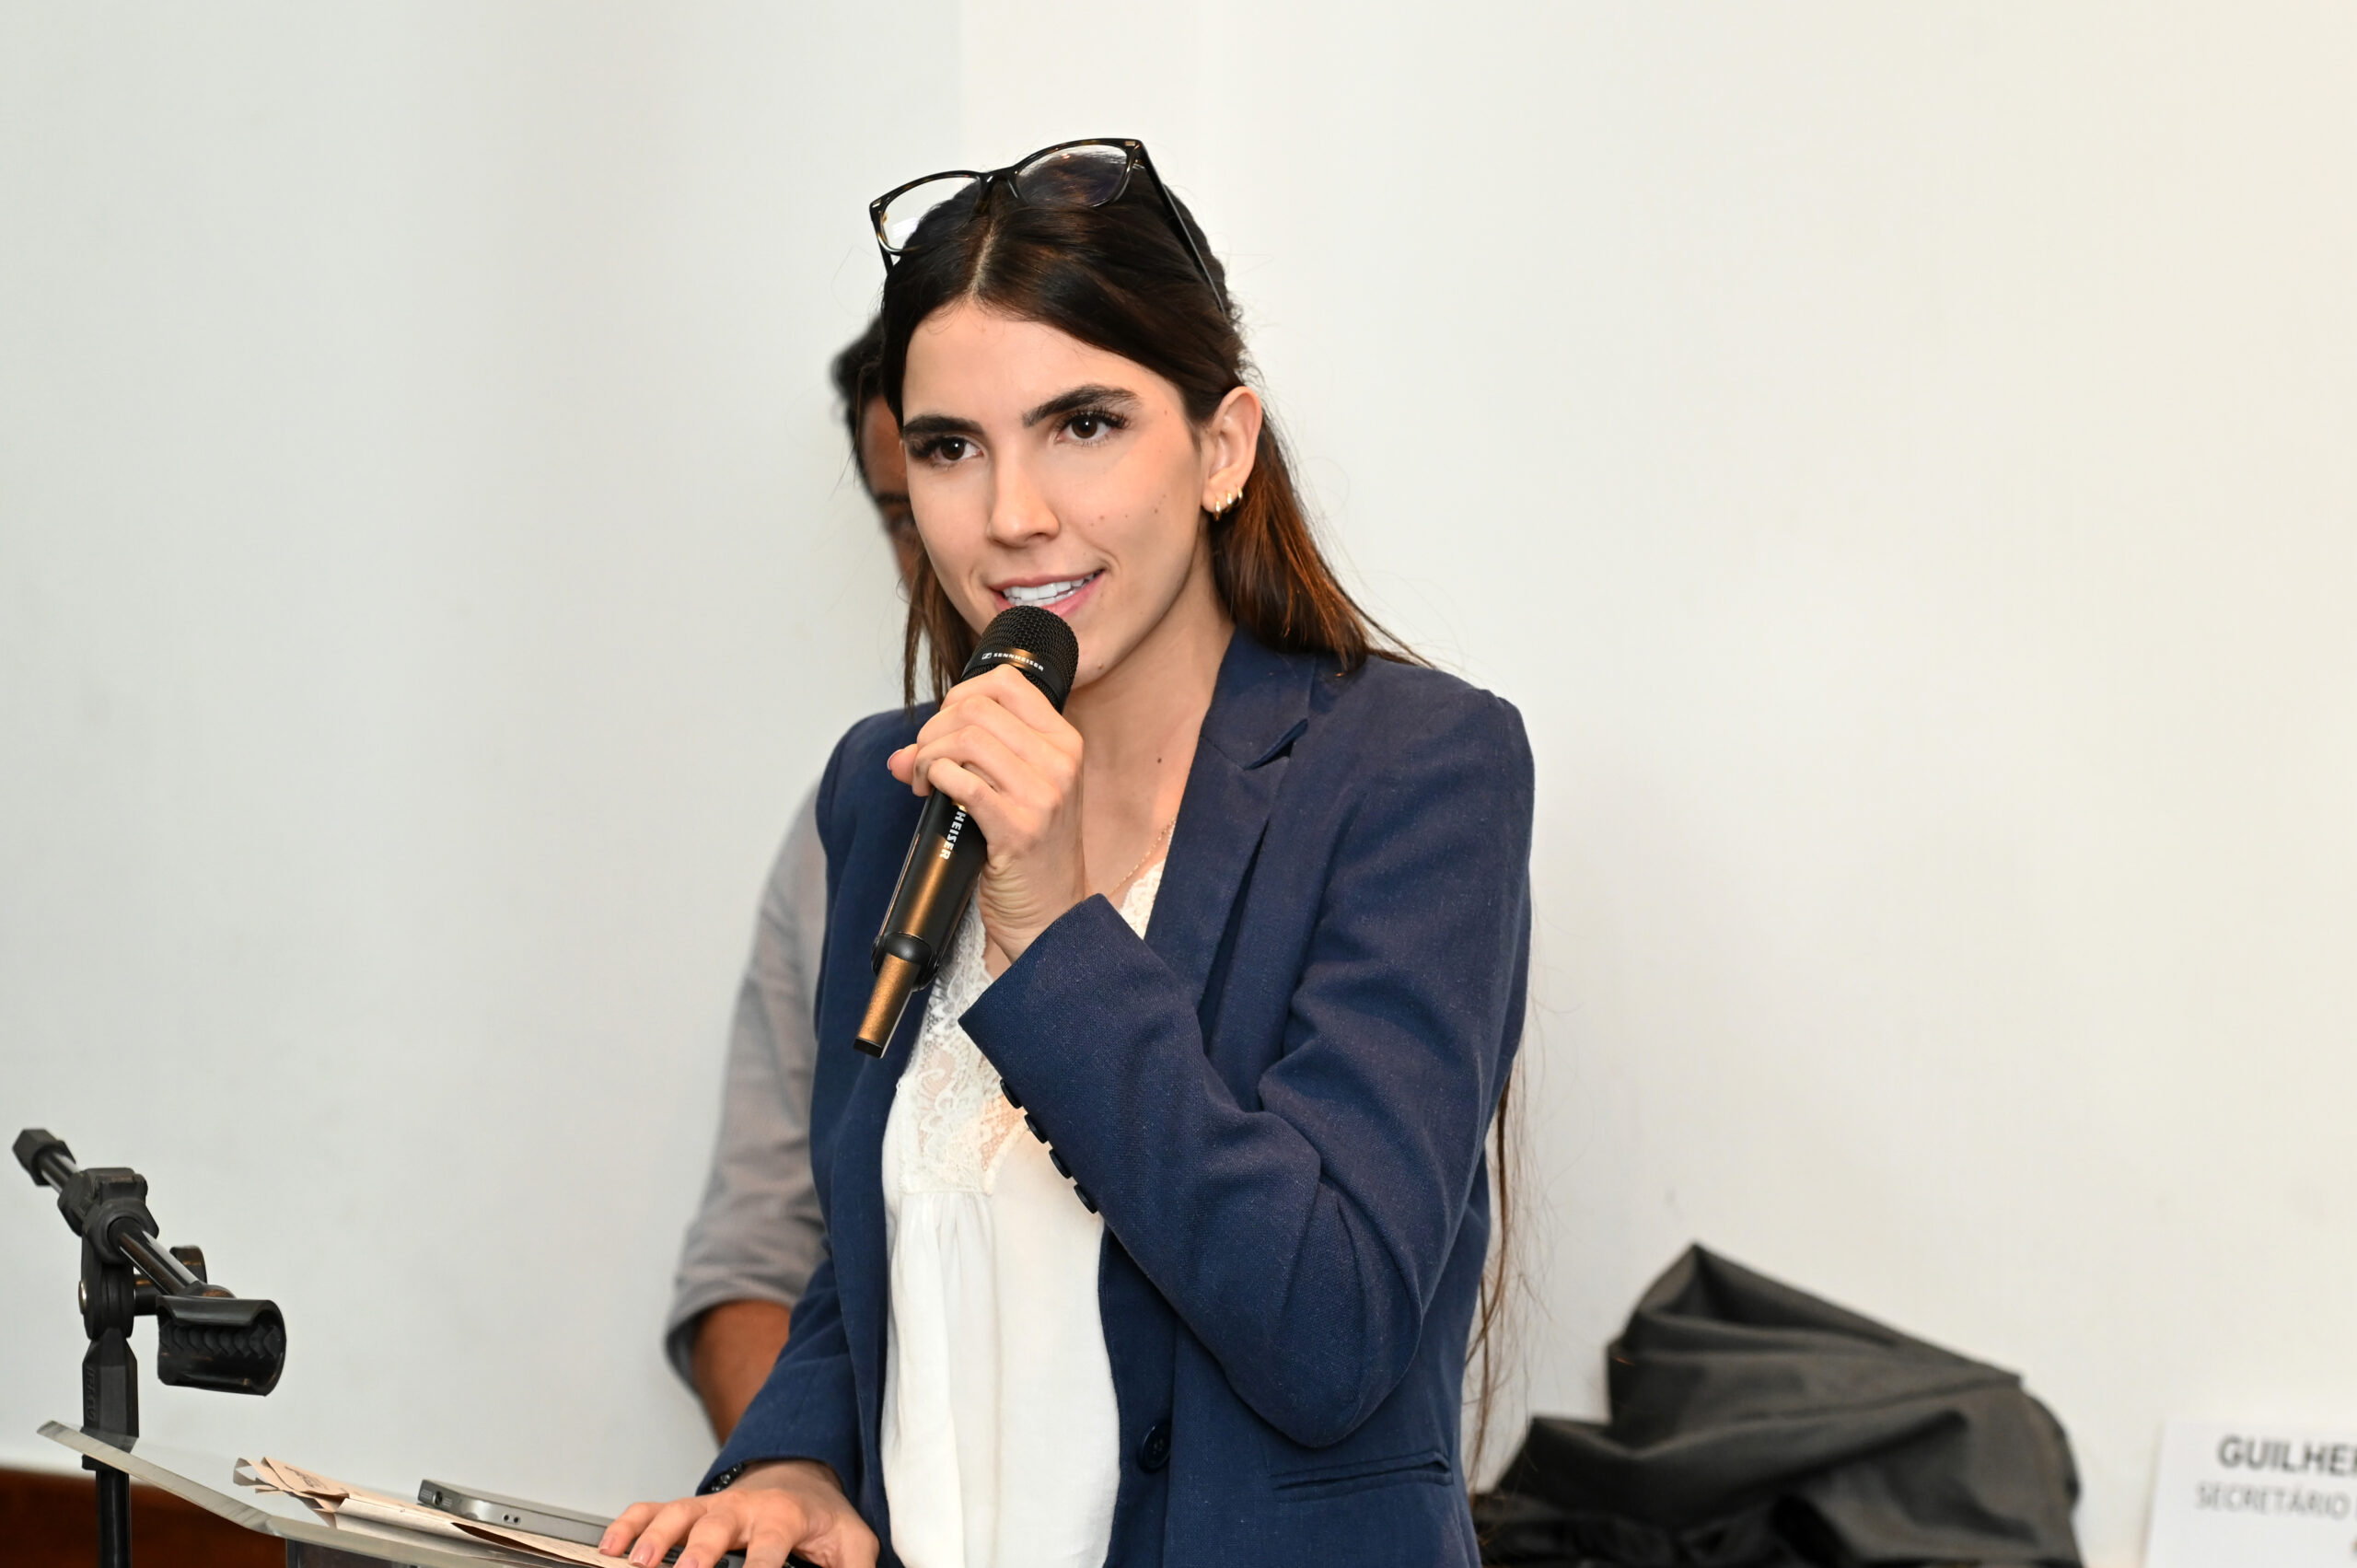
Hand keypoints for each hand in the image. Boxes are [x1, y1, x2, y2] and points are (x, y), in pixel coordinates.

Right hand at [599, 1460, 874, 1567]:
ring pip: (678, 1515)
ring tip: (637, 1563)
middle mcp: (743, 1508)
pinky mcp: (689, 1511)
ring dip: (656, 1538)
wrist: (803, 1479)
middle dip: (699, 1552)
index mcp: (785, 1516)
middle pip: (717, 1527)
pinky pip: (653, 1510)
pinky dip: (629, 1524)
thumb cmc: (825, 1520)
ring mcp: (711, 1508)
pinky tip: (612, 1547)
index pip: (770, 1547)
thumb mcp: (853, 1545)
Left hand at [887, 663, 1086, 968]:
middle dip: (933, 731)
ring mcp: (1043, 795)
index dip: (960, 694)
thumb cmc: (1031, 853)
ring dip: (928, 757)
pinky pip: (960, 781)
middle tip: (924, 763)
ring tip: (925, 782)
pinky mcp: (1019, 827)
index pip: (1007, 682)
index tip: (943, 726)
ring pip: (965, 739)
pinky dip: (934, 779)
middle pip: (976, 708)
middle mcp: (1060, 762)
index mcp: (1064, 743)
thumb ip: (965, 760)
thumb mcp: (1014, 793)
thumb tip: (899, 756)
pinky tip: (932, 795)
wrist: (1051, 915)